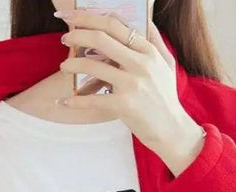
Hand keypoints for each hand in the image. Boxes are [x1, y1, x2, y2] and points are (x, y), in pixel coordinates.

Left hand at [53, 9, 204, 176]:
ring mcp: (131, 85)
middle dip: (77, 34)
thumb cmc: (166, 98)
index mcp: (148, 51)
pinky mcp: (123, 106)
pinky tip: (64, 102)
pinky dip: (75, 101)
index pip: (116, 24)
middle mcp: (140, 64)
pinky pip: (92, 100)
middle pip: (101, 39)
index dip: (90, 16)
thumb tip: (144, 17)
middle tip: (65, 38)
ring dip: (72, 64)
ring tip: (63, 66)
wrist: (171, 130)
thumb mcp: (167, 64)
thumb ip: (155, 40)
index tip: (73, 16)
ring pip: (93, 67)